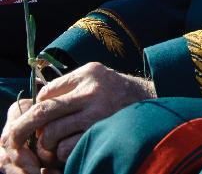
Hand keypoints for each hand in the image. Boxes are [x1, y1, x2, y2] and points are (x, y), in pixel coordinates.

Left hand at [0, 62, 154, 167]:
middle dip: (26, 128)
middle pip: (43, 111)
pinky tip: (72, 148)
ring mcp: (98, 111)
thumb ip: (73, 85)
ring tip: (55, 144)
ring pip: (52, 132)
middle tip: (21, 139)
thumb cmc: (120, 94)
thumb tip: (38, 99)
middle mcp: (93, 89)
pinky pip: (68, 146)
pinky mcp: (102, 130)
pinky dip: (64, 152)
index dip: (38, 108)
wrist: (156, 104)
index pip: (46, 92)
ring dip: (48, 143)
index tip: (43, 119)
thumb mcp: (99, 78)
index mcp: (89, 73)